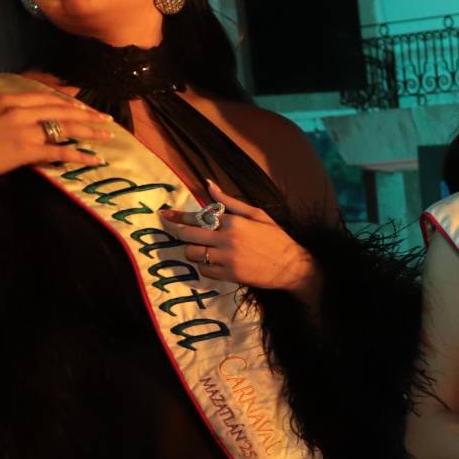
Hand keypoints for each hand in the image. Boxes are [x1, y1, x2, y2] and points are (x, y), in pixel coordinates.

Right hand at [0, 91, 112, 207]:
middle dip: (87, 115)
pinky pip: (61, 152)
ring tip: (108, 136)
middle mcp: (20, 111)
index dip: (70, 103)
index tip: (86, 107)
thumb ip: (10, 113)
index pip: (47, 98)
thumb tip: (30, 118)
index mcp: (10, 100)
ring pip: (66, 128)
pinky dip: (80, 156)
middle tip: (106, 120)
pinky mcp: (27, 151)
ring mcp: (25, 131)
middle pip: (62, 110)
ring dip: (90, 132)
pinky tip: (94, 159)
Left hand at [159, 181, 316, 296]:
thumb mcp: (257, 214)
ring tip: (201, 248)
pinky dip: (204, 266)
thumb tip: (208, 184)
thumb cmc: (276, 238)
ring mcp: (228, 258)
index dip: (178, 216)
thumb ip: (230, 201)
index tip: (165, 215)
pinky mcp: (230, 275)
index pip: (197, 217)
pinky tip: (213, 262)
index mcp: (234, 221)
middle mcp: (227, 239)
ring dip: (193, 250)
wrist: (293, 266)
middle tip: (182, 234)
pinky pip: (204, 270)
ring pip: (193, 253)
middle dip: (181, 234)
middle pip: (188, 235)